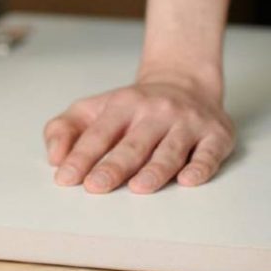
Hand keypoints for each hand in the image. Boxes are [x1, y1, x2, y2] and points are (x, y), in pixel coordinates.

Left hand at [43, 70, 234, 193]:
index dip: (81, 157)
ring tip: (138, 188)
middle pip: (132, 144)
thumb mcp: (92, 109)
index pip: (98, 134)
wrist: (184, 82)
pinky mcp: (216, 135)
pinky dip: (199, 167)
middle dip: (113, 167)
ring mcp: (187, 123)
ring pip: (169, 151)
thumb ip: (64, 129)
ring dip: (154, 170)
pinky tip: (188, 180)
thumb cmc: (131, 107)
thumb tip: (54, 158)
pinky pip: (209, 153)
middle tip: (96, 187)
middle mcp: (155, 112)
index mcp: (121, 106)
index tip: (66, 178)